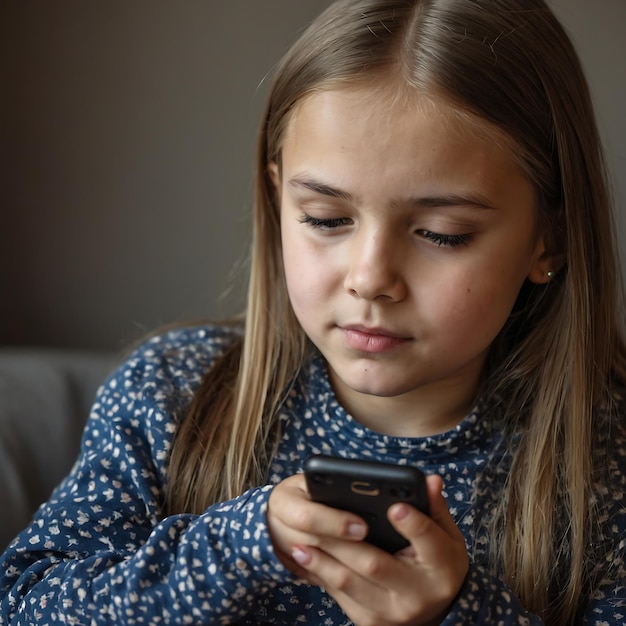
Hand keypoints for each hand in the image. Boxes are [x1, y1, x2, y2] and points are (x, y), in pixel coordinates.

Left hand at [267, 473, 467, 625]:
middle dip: (343, 542)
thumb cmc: (438, 561)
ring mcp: (391, 613)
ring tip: (300, 544)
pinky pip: (340, 596)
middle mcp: (417, 595)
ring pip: (350, 583)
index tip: (395, 506)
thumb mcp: (446, 533)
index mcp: (442, 568)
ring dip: (322, 562)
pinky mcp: (370, 621)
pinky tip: (306, 559)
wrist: (434, 608)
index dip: (412, 524)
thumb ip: (434, 506)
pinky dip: (321, 575)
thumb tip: (430, 479)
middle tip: (317, 521)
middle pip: (375, 563)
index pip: (428, 542)